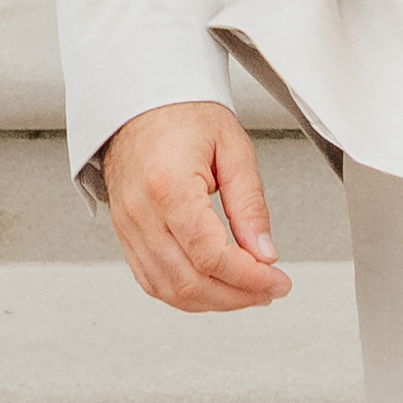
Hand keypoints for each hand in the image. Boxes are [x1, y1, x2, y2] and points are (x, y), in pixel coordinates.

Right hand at [94, 99, 288, 313]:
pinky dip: (184, 294)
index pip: (210, 255)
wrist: (141, 101)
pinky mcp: (125, 233)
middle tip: (270, 289)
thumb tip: (264, 253)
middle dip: (237, 296)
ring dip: (213, 301)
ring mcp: (128, 226)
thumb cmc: (183, 113)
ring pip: (169, 289)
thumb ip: (250, 205)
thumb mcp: (233, 149)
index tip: (278, 281)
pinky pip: (151, 280)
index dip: (249, 278)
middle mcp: (141, 211)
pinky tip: (212, 288)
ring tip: (247, 292)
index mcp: (168, 186)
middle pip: (189, 281)